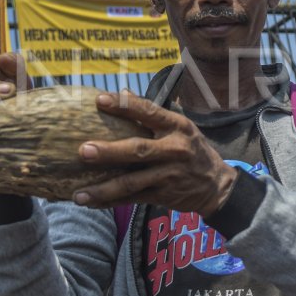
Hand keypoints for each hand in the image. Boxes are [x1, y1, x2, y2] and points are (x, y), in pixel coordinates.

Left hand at [72, 90, 237, 214]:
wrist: (217, 185)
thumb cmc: (193, 150)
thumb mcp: (182, 127)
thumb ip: (154, 115)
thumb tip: (124, 93)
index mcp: (177, 127)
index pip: (149, 112)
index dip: (124, 106)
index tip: (100, 100)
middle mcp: (174, 150)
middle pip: (138, 150)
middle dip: (110, 152)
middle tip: (84, 150)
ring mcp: (168, 175)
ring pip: (132, 183)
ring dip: (104, 189)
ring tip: (79, 194)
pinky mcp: (163, 195)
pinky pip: (133, 199)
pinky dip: (111, 202)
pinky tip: (91, 202)